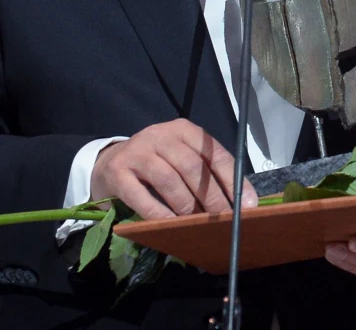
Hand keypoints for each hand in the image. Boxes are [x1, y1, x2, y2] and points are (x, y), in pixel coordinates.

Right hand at [90, 118, 257, 219]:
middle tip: (222, 220)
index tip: (247, 205)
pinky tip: (169, 226)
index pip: (214, 153)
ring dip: (187, 206)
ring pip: (169, 180)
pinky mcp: (118, 172)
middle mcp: (160, 135)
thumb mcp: (182, 158)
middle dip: (211, 197)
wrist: (108, 163)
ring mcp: (137, 152)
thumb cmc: (156, 164)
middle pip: (192, 167)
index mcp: (183, 130)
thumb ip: (206, 173)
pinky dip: (159, 214)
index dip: (232, 180)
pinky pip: (141, 196)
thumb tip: (239, 203)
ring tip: (196, 224)